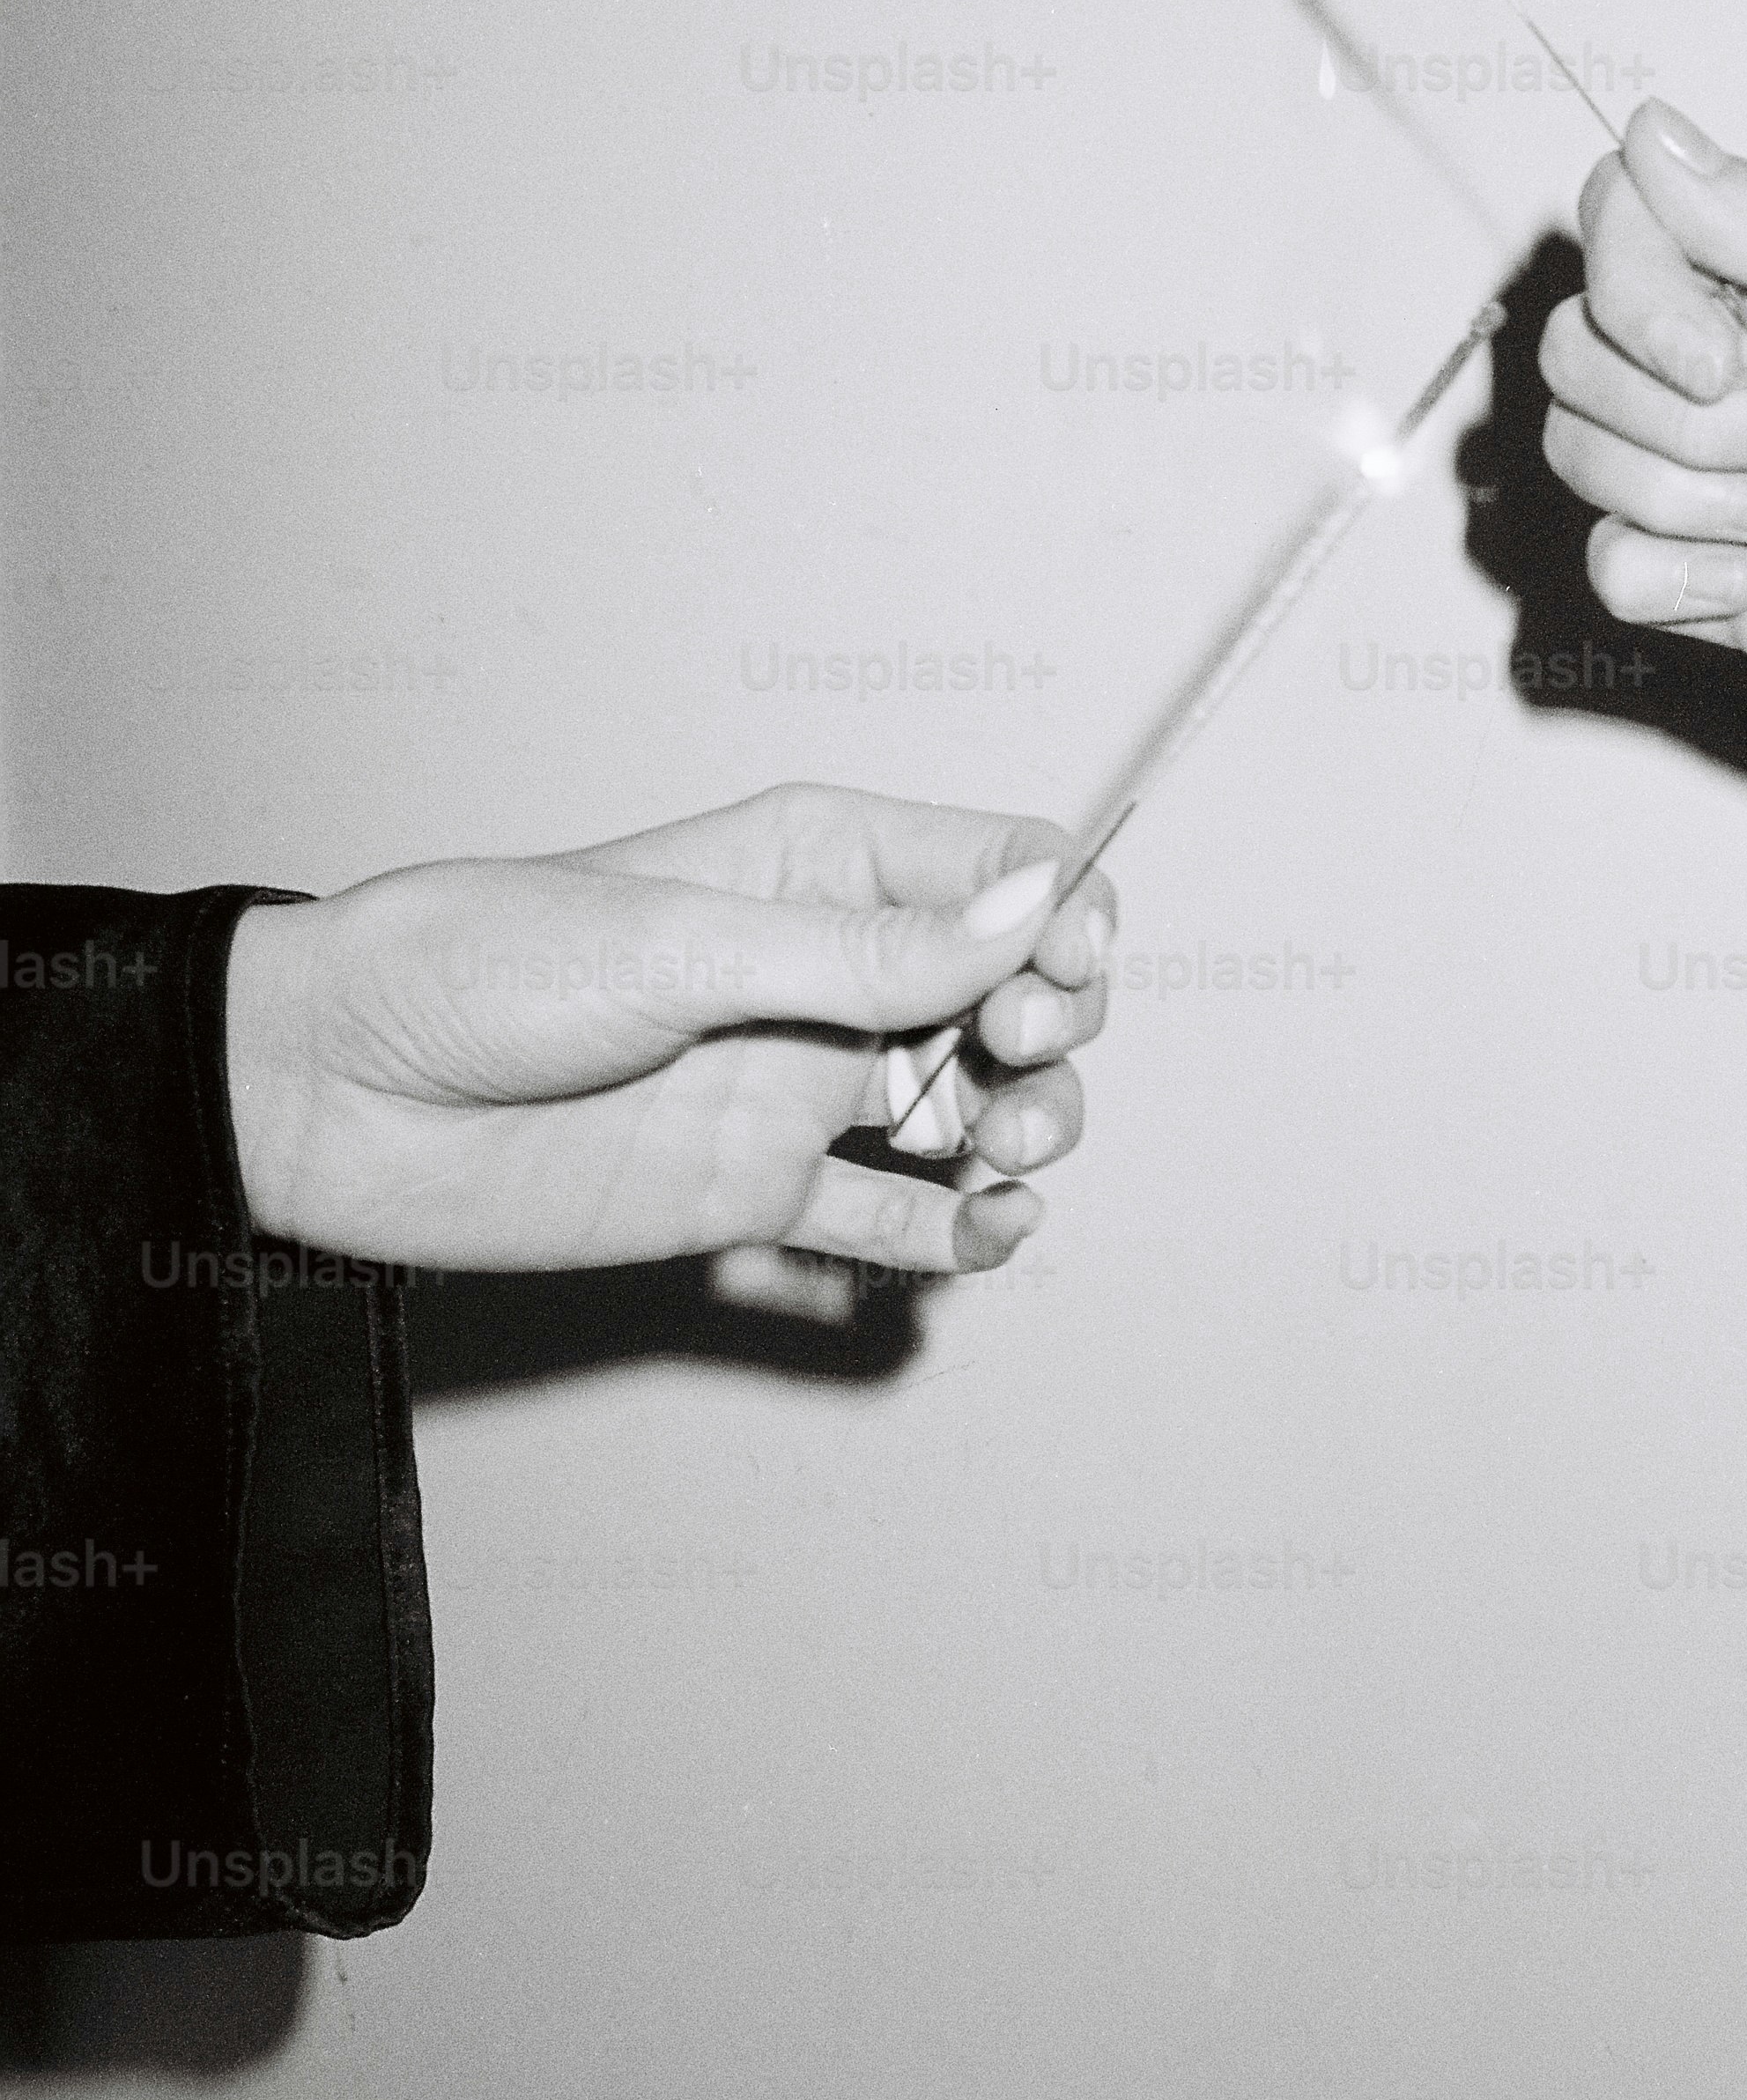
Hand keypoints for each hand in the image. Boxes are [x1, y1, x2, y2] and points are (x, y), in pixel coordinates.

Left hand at [223, 785, 1114, 1277]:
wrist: (331, 1097)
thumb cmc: (470, 969)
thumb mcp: (678, 943)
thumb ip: (860, 949)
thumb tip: (1029, 912)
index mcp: (813, 865)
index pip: (999, 868)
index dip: (1062, 915)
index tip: (1060, 973)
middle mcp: (825, 971)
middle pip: (1014, 992)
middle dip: (1053, 1027)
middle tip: (1012, 1060)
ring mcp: (797, 1083)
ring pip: (976, 1106)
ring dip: (1027, 1130)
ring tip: (1004, 1156)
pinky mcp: (757, 1191)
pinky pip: (895, 1219)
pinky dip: (962, 1233)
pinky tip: (982, 1234)